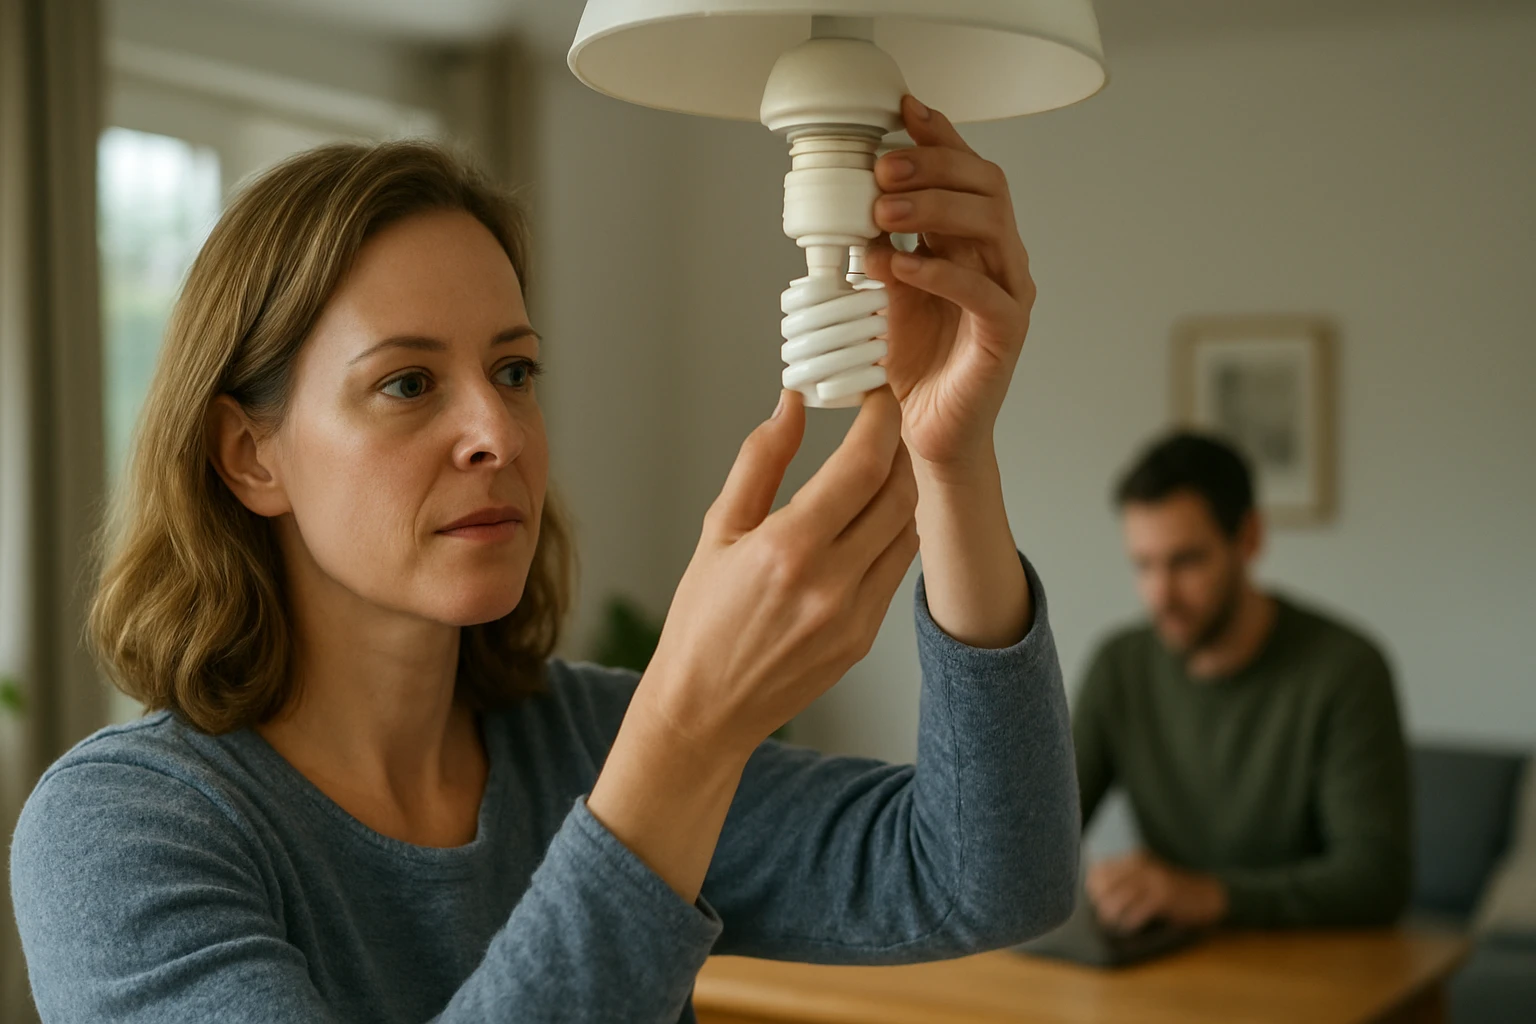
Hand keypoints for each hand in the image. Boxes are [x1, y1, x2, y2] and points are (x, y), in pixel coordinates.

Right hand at [641, 385, 919, 757]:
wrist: (706, 707)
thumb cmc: (702, 619)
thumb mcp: (719, 530)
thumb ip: (761, 461)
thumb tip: (791, 404)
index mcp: (789, 548)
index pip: (862, 464)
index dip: (880, 419)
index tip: (876, 395)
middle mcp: (831, 583)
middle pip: (899, 493)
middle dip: (898, 448)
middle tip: (884, 423)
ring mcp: (854, 614)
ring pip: (906, 530)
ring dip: (902, 490)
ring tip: (879, 467)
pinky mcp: (865, 637)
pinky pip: (895, 570)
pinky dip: (892, 533)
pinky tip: (870, 520)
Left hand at [861, 95, 1036, 473]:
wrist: (934, 430)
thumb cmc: (920, 364)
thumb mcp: (890, 292)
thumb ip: (885, 249)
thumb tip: (858, 206)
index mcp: (975, 241)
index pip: (968, 173)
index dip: (941, 137)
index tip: (903, 110)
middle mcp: (1000, 259)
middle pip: (986, 186)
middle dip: (934, 165)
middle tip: (883, 165)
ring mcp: (1009, 293)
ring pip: (991, 227)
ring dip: (934, 208)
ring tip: (885, 210)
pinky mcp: (1006, 334)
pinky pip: (984, 292)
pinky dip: (941, 272)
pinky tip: (903, 264)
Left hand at [1086, 850, 1228, 932]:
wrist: (1207, 893)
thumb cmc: (1172, 888)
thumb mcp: (1149, 874)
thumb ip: (1126, 878)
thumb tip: (1093, 893)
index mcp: (1136, 859)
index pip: (1100, 870)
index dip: (1093, 887)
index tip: (1094, 900)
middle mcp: (1143, 866)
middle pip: (1106, 885)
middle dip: (1100, 902)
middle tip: (1103, 915)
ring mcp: (1154, 881)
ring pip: (1118, 899)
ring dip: (1111, 915)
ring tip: (1111, 924)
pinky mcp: (1163, 898)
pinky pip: (1137, 912)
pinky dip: (1129, 923)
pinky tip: (1129, 928)